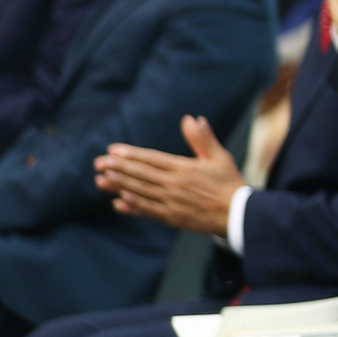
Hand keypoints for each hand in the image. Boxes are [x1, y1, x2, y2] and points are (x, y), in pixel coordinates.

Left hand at [93, 116, 243, 234]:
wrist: (238, 215)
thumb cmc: (229, 183)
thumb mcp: (219, 157)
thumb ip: (203, 139)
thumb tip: (192, 119)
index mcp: (185, 169)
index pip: (153, 159)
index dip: (132, 154)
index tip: (113, 150)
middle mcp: (175, 185)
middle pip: (142, 175)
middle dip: (118, 168)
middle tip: (99, 163)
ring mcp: (172, 202)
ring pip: (141, 192)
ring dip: (119, 185)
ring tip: (101, 179)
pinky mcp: (172, 217)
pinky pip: (148, 211)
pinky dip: (132, 206)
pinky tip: (119, 202)